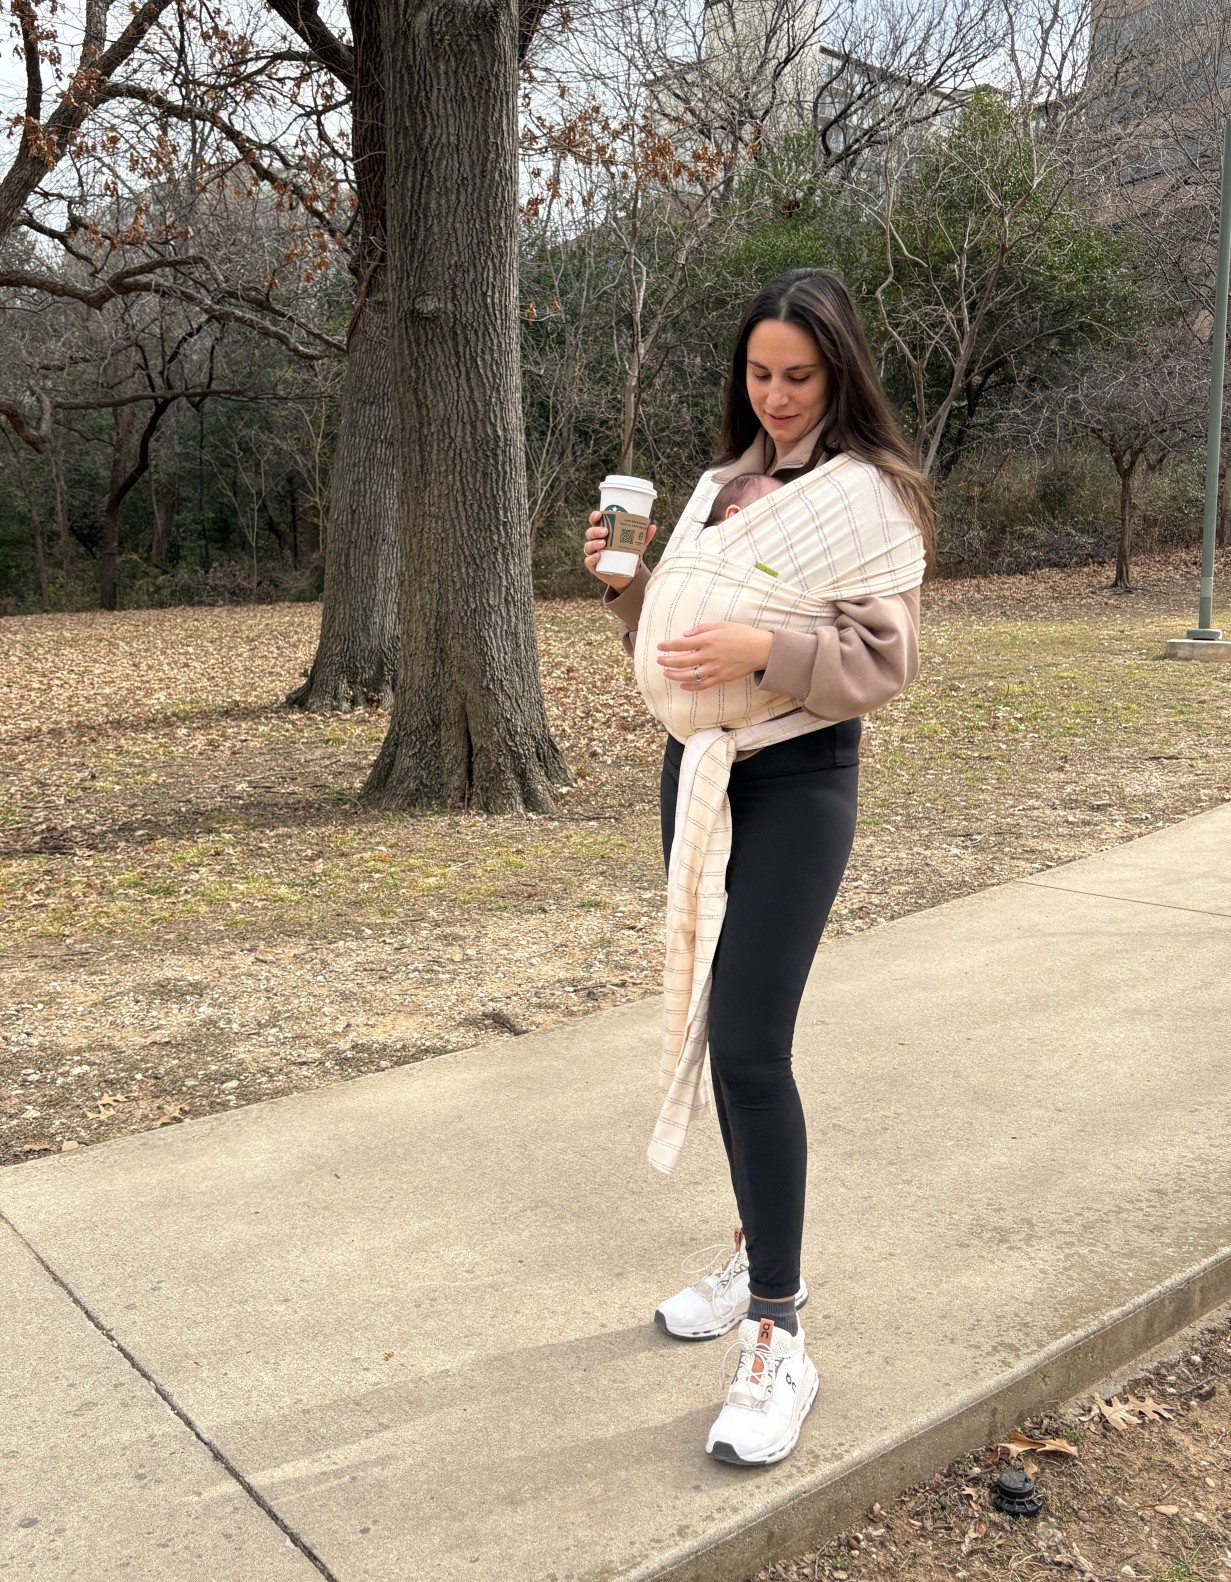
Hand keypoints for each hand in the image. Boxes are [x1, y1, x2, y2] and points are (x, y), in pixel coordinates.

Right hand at [583, 510, 656, 590]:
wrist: (626, 575)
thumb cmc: (628, 554)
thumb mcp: (637, 545)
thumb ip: (644, 537)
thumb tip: (652, 526)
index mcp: (603, 532)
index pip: (595, 522)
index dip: (594, 516)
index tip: (600, 514)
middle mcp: (595, 541)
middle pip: (590, 533)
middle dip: (596, 530)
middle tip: (606, 532)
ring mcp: (593, 553)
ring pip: (588, 546)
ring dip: (594, 543)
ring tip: (603, 544)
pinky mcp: (593, 566)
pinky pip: (588, 561)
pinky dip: (592, 558)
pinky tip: (598, 556)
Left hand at [657, 622, 773, 689]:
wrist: (761, 649)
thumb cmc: (742, 634)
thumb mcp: (722, 625)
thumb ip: (702, 629)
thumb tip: (685, 635)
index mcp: (708, 640)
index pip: (681, 644)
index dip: (667, 646)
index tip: (660, 646)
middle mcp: (709, 655)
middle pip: (680, 661)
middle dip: (666, 661)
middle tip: (659, 660)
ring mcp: (714, 668)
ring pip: (688, 675)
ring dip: (674, 675)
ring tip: (665, 673)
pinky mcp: (721, 678)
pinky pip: (702, 685)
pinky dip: (690, 687)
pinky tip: (682, 685)